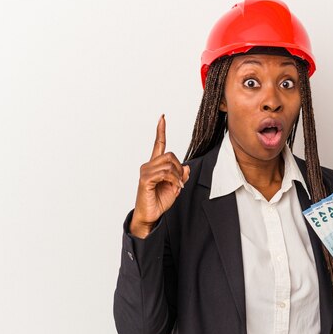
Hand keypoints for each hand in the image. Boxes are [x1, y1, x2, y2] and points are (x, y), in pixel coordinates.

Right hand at [130, 114, 189, 237]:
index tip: (162, 118)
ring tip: (176, 186)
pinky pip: (164, 173)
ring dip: (177, 176)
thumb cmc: (159, 201)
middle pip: (170, 155)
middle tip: (180, 181)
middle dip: (179, 168)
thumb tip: (187, 167)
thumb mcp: (175, 187)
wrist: (150, 215)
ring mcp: (145, 171)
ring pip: (169, 164)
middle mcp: (148, 165)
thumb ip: (181, 176)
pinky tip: (175, 187)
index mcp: (155, 165)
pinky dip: (173, 179)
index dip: (160, 131)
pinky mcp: (145, 179)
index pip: (158, 144)